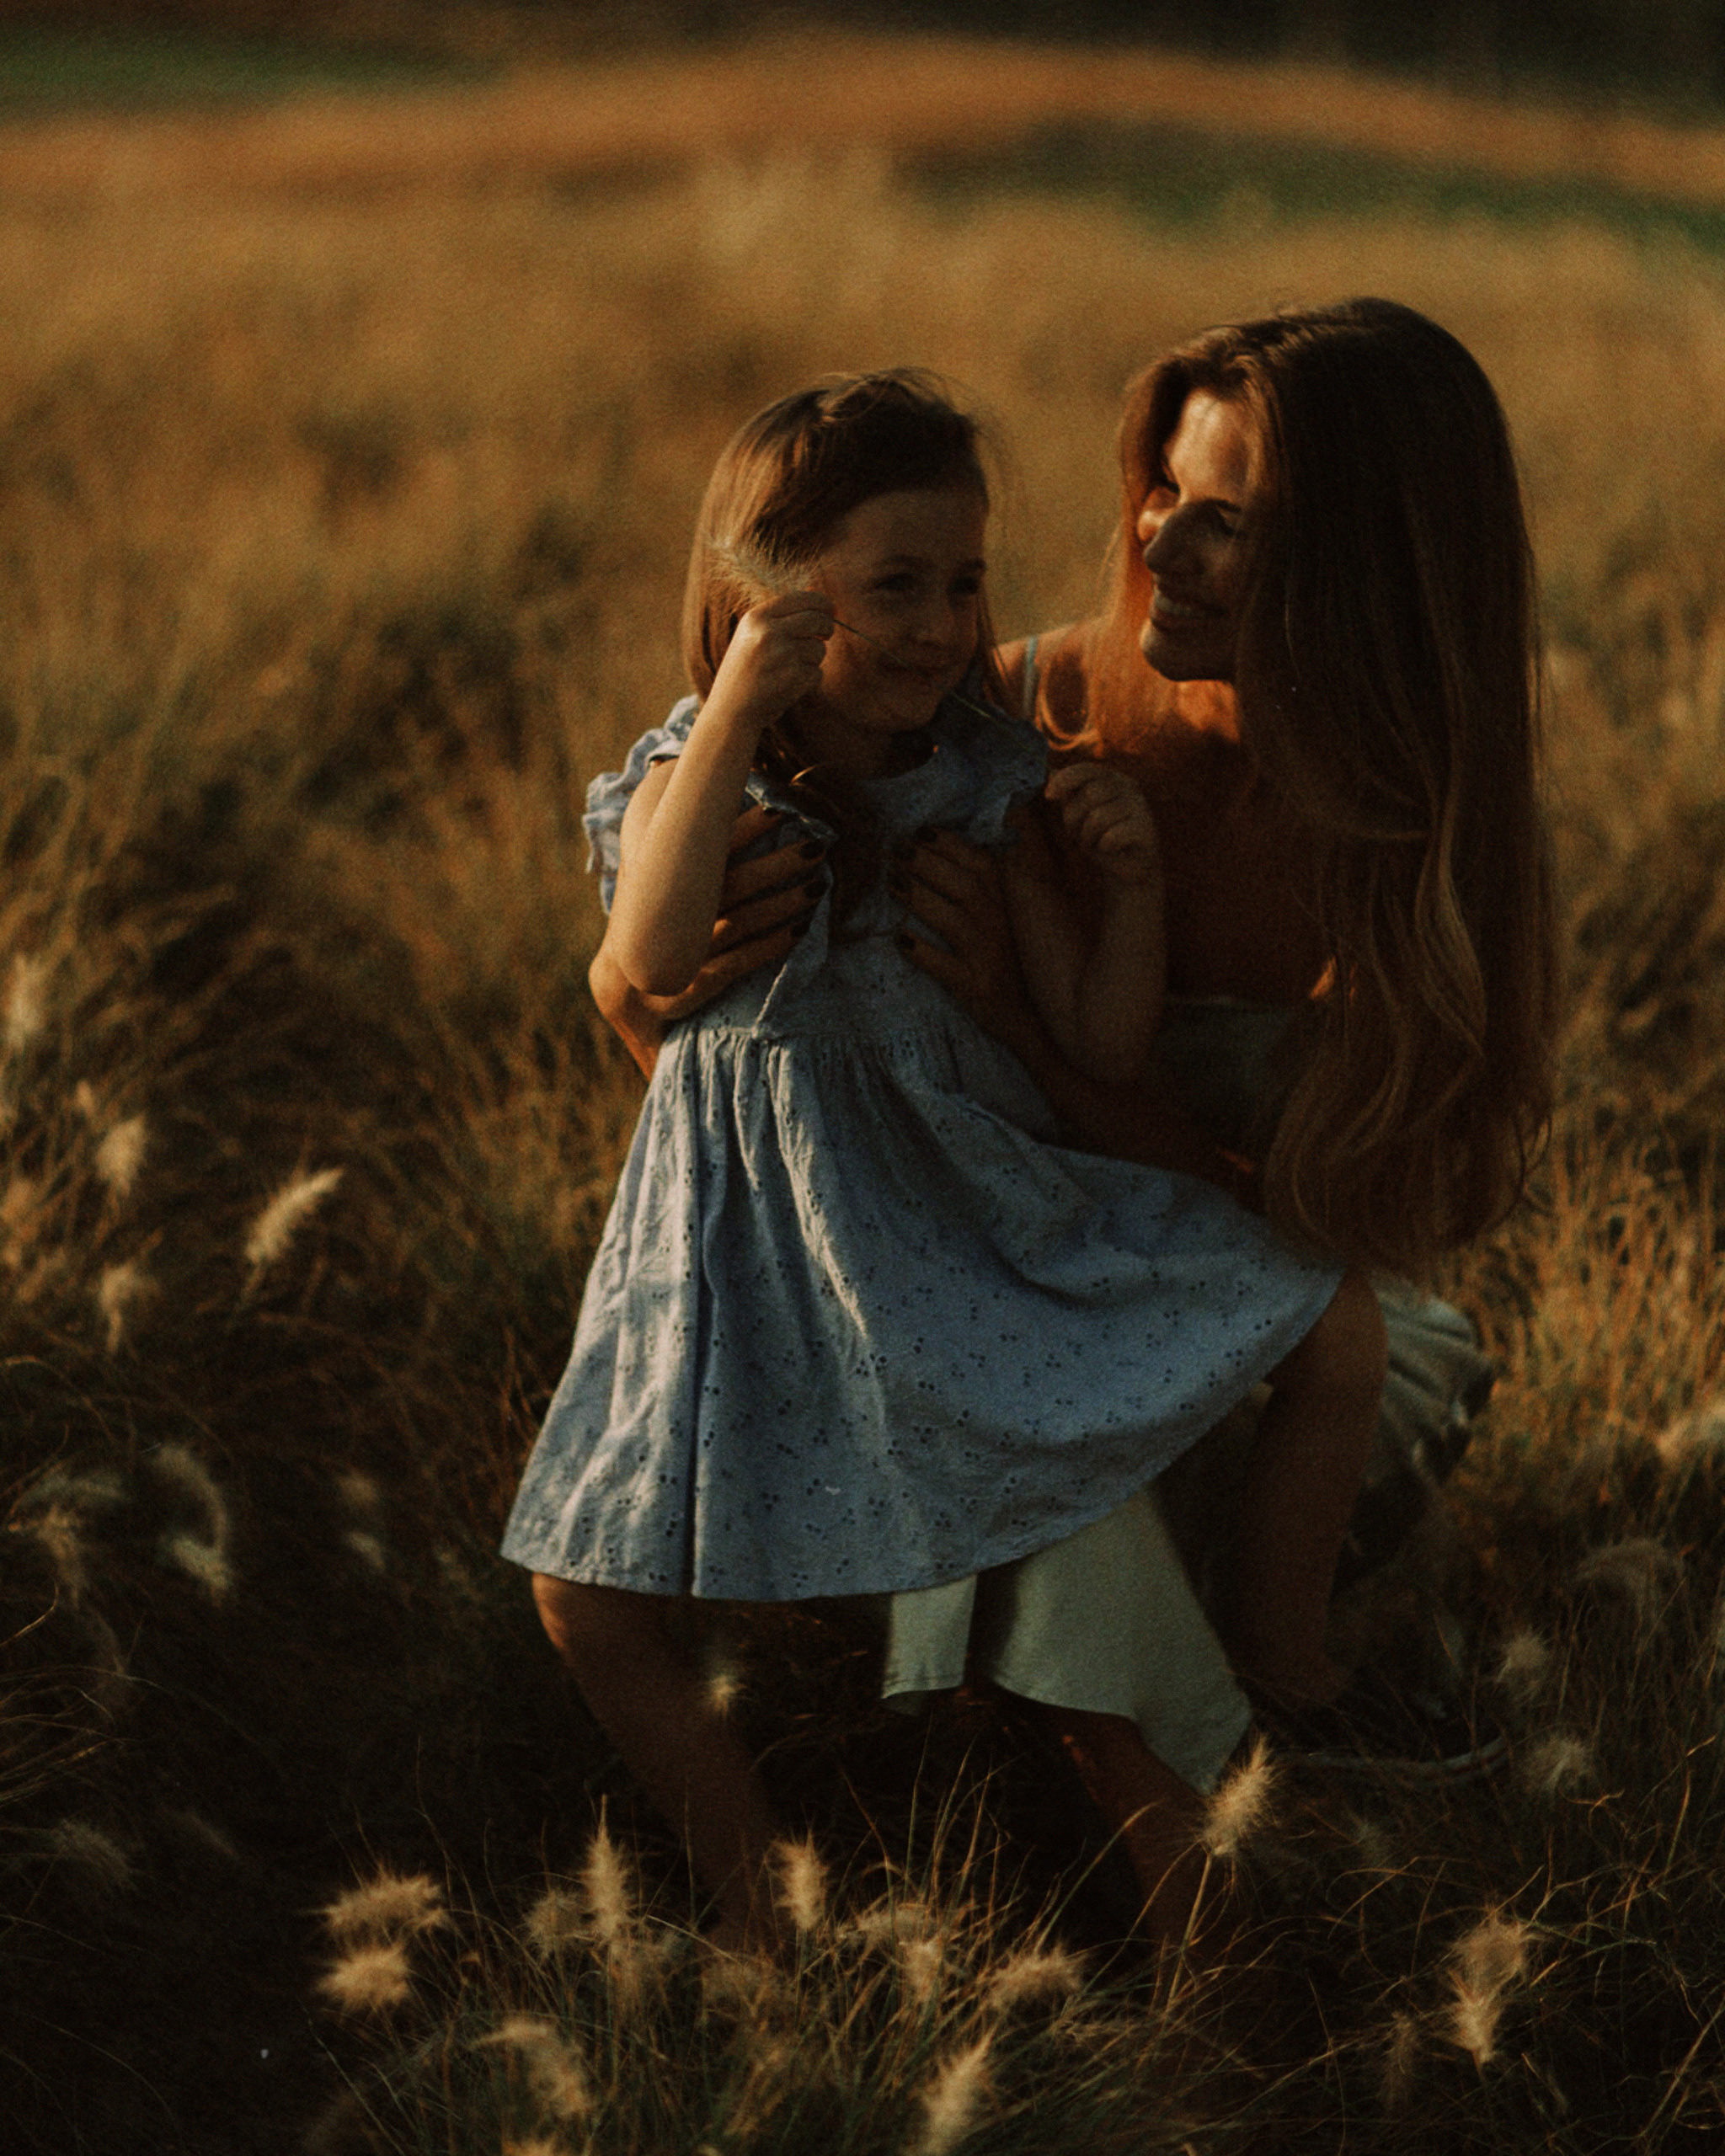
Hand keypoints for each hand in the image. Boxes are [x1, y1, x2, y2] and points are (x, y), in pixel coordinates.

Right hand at [591, 805, 825, 1076]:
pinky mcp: (701, 978)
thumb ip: (669, 832)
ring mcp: (691, 945)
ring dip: (785, 903)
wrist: (628, 988)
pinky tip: (802, 930)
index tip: (778, 807)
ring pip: (745, 920)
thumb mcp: (648, 872)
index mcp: (669, 878)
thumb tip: (675, 766)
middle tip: (817, 846)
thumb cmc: (653, 916)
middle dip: (778, 863)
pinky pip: (743, 960)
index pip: (708, 846)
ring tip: (818, 886)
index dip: (745, 826)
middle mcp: (681, 911)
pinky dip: (773, 945)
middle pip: (736, 881)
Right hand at [709, 591, 834, 725]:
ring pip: (819, 648)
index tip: (830, 610)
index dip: (822, 602)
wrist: (730, 710)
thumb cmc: (744, 671)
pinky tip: (789, 685)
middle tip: (825, 635)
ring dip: (813, 659)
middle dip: (826, 628)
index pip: (801, 599)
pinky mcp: (794, 678)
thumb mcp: (751, 635)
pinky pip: (817, 672)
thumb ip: (781, 616)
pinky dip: (809, 679)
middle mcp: (768, 632)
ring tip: (790, 668)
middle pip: (817, 620)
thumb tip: (821, 598)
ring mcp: (782, 655)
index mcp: (756, 617)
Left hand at [890, 828, 1038, 1054]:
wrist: (1033, 1018)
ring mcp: (990, 956)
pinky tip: (900, 939)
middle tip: (895, 850)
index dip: (950, 845)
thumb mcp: (1015, 918)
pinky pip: (944, 966)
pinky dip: (921, 952)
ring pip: (952, 920)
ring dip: (919, 898)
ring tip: (891, 883)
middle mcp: (1004, 924)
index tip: (921, 831)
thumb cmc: (1017, 961)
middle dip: (927, 863)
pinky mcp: (977, 986)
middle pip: (963, 885)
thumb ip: (994, 886)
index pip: (981, 863)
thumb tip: (956, 853)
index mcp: (1013, 902)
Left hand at [1045, 762, 1159, 886]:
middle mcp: (1129, 786)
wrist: (1130, 867)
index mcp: (1112, 779)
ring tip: (1097, 844)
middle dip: (1076, 820)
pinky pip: (1112, 836)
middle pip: (1089, 794)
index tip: (1048, 796)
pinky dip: (1105, 847)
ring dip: (1089, 837)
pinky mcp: (1146, 828)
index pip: (1086, 770)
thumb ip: (1069, 793)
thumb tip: (1051, 771)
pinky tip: (1112, 850)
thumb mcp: (1080, 814)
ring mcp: (1140, 806)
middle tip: (1081, 835)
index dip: (1065, 780)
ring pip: (1098, 817)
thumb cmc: (1102, 837)